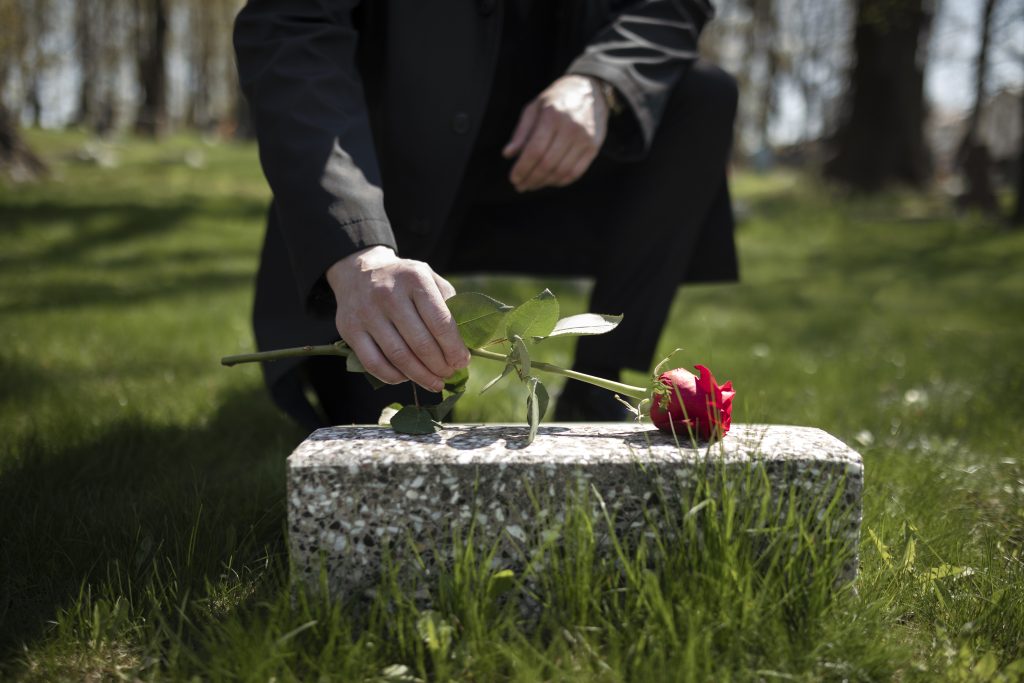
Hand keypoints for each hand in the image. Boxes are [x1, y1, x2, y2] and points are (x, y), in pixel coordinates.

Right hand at [325, 246, 470, 391]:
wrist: (359, 271)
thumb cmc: (404, 281)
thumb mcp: (429, 279)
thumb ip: (448, 305)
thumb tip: (463, 344)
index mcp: (415, 279)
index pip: (440, 322)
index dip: (454, 348)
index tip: (462, 362)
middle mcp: (388, 294)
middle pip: (420, 343)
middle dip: (440, 365)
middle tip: (449, 374)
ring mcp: (367, 312)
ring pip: (398, 356)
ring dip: (420, 376)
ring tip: (434, 383)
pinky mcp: (350, 329)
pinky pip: (374, 363)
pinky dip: (393, 377)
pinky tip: (406, 378)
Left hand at [503, 74, 608, 191]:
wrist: (589, 89)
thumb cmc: (556, 100)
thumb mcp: (534, 108)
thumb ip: (521, 132)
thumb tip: (508, 154)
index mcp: (552, 116)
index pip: (535, 150)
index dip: (522, 168)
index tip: (513, 178)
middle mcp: (571, 128)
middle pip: (548, 164)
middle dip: (531, 179)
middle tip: (521, 186)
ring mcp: (585, 139)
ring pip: (562, 171)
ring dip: (544, 183)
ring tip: (532, 185)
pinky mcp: (594, 147)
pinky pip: (576, 172)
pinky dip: (560, 181)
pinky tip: (550, 181)